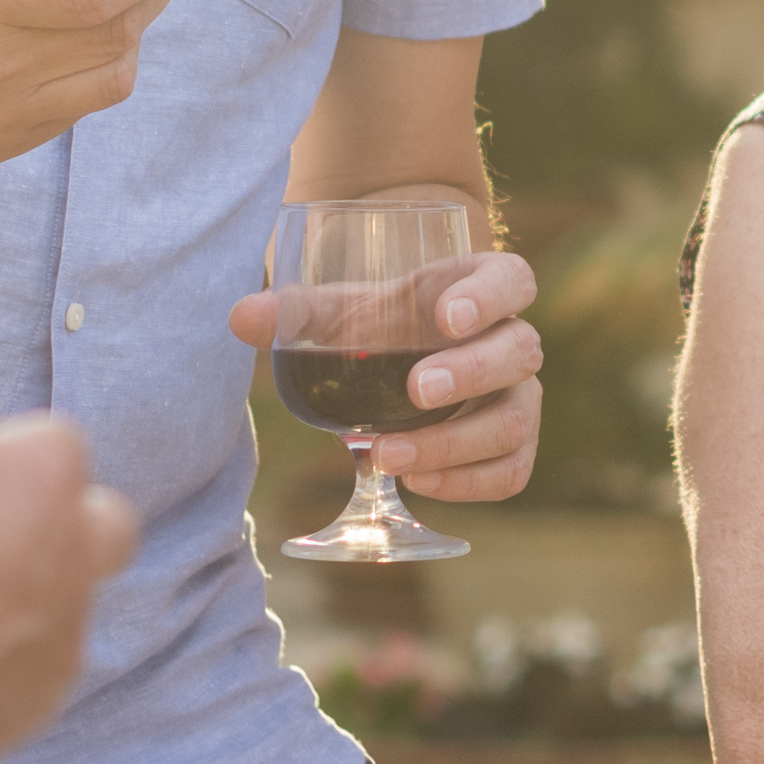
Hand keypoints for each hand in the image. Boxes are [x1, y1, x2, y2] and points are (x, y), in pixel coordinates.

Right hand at [0, 415, 128, 763]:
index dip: (3, 461)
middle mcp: (77, 549)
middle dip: (61, 526)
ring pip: (68, 603)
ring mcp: (69, 629)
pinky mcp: (47, 699)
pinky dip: (0, 666)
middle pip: (104, 523)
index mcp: (41, 474)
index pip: (52, 445)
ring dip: (22, 603)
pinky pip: (34, 669)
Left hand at [224, 245, 546, 501]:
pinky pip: (511, 472)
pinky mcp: (511, 447)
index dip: (489, 297)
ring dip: (456, 443)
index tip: (445, 318)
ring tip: (388, 454)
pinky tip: (416, 480)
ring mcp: (518, 398)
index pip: (512, 280)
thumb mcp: (339, 311)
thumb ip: (294, 312)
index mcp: (482, 288)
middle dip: (471, 373)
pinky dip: (467, 483)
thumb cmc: (378, 323)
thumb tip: (243, 318)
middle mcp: (512, 342)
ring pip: (515, 421)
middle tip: (415, 390)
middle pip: (521, 352)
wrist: (400, 359)